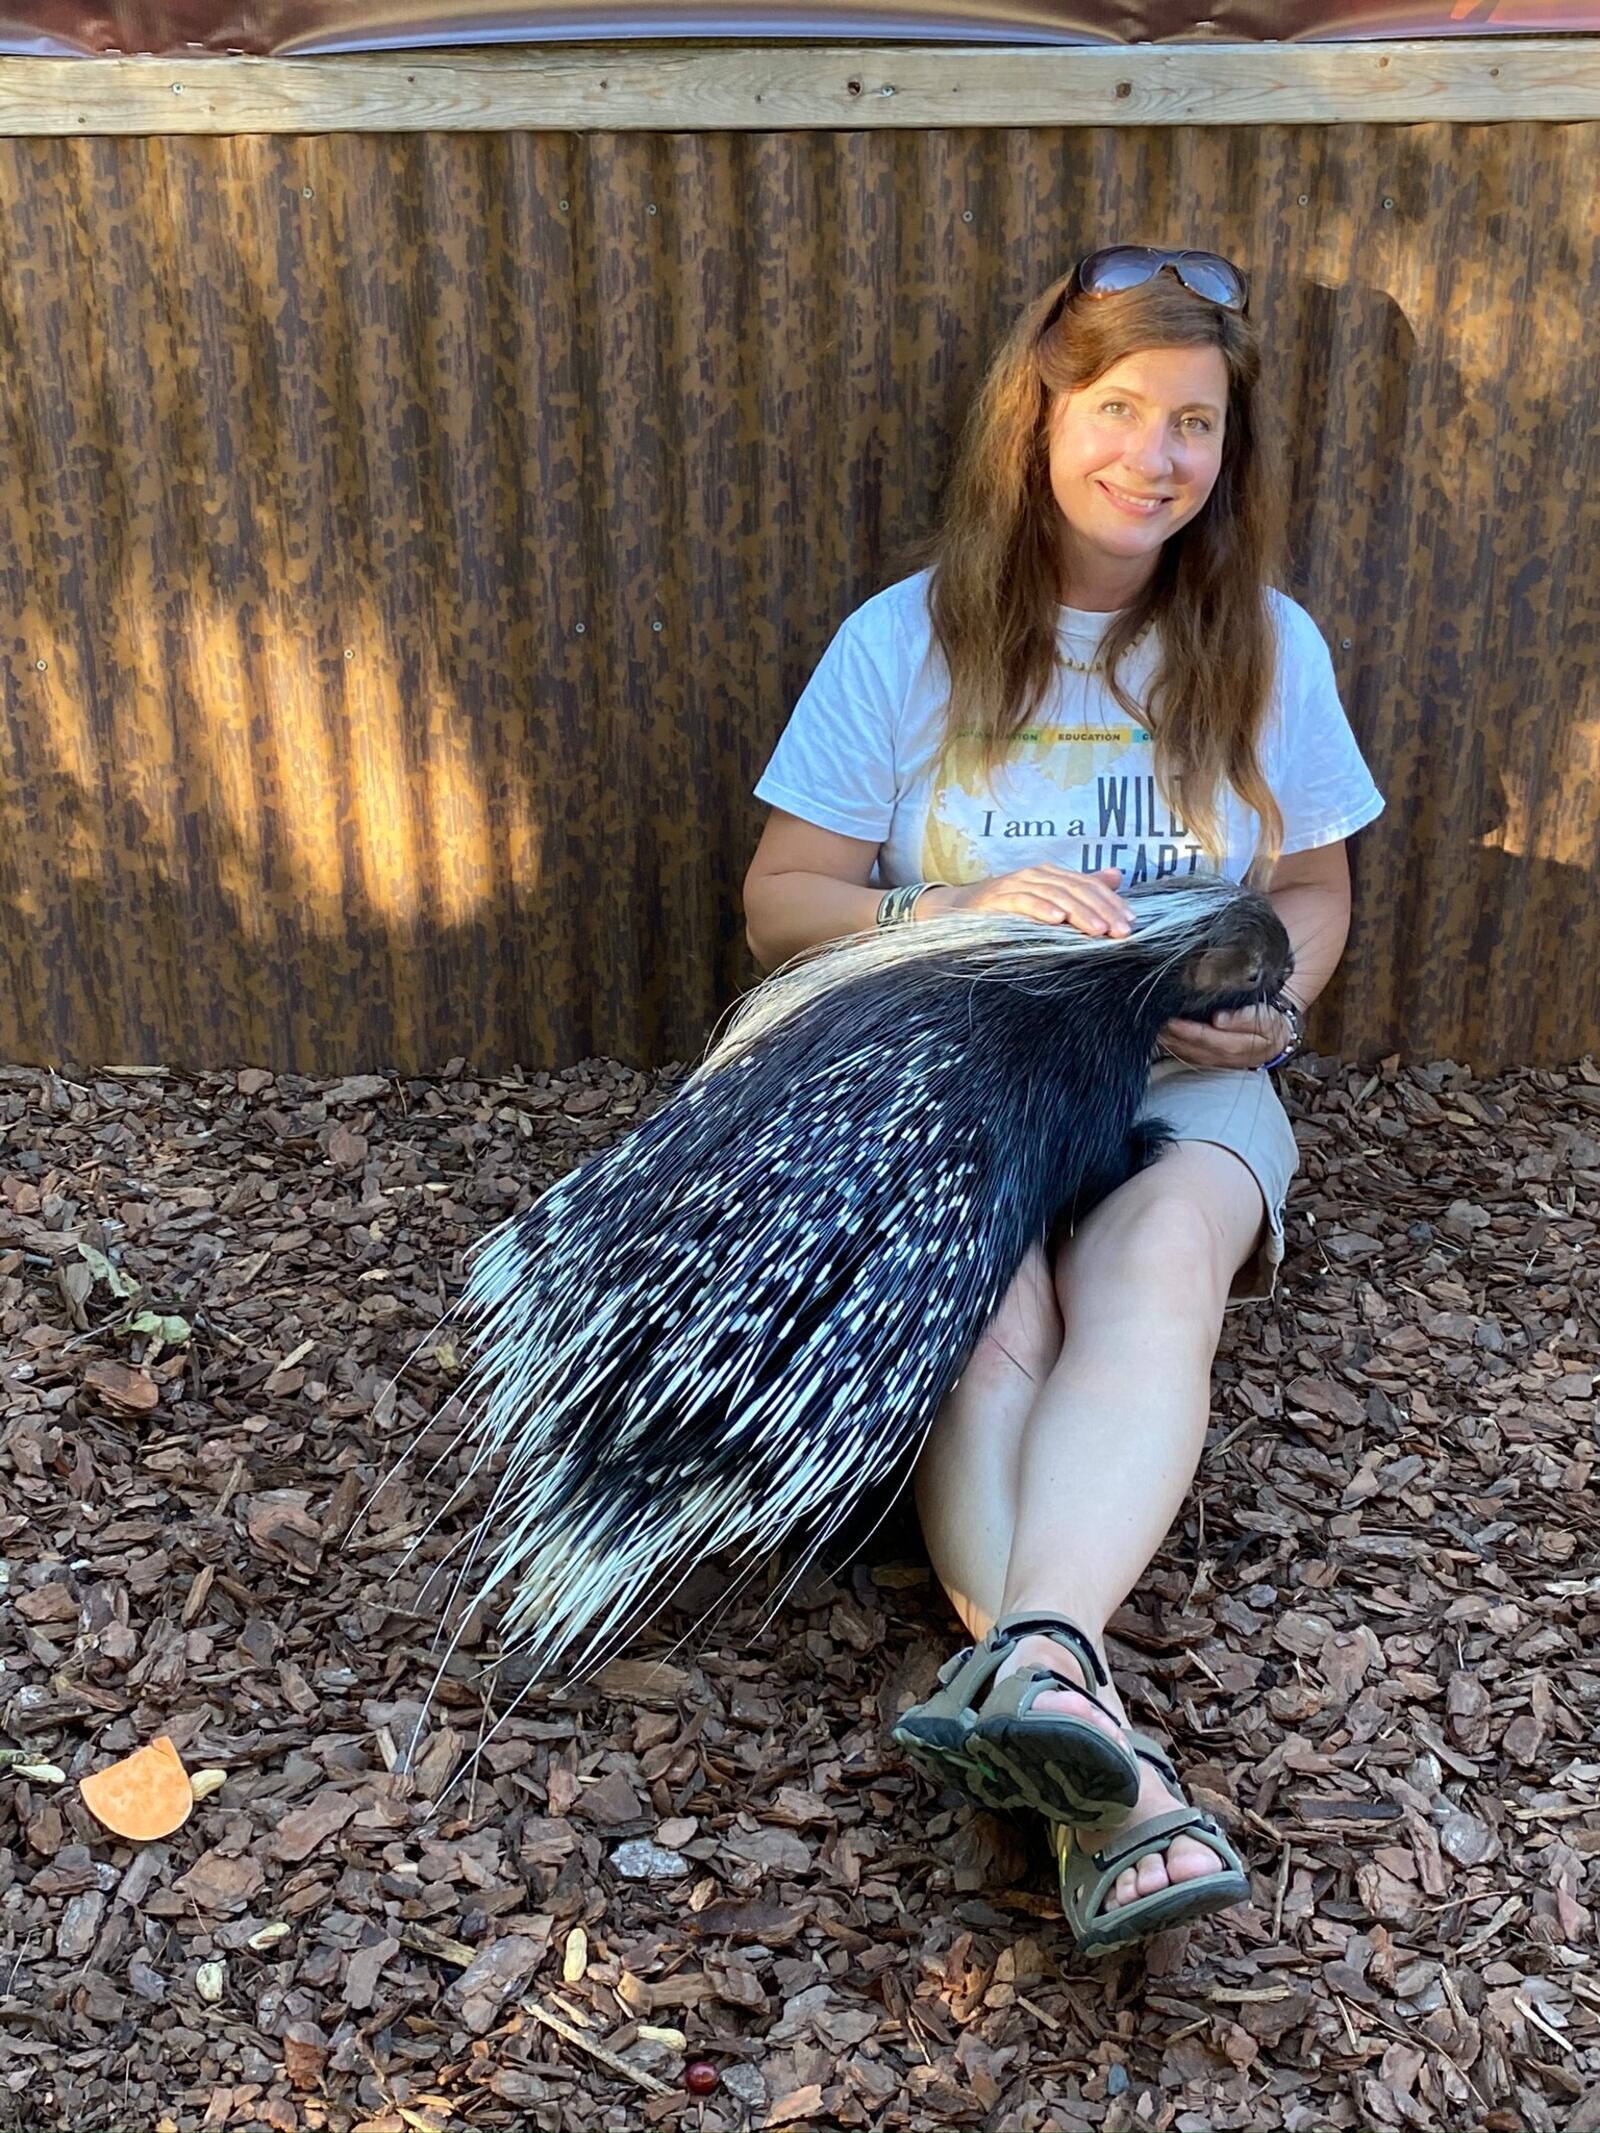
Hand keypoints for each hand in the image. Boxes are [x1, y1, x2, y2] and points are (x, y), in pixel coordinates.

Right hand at [925, 866, 1133, 937]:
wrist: (960, 910)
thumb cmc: (1008, 909)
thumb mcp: (1048, 900)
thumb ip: (1082, 889)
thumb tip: (1117, 875)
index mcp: (1052, 875)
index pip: (1089, 885)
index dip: (1112, 902)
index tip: (1131, 923)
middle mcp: (1037, 875)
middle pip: (1076, 889)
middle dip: (1102, 910)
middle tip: (1121, 931)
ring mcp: (1017, 884)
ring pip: (1055, 894)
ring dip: (1078, 912)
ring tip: (1097, 930)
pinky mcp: (997, 898)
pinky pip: (1022, 901)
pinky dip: (1040, 909)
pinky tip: (1056, 920)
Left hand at [1157, 1000, 1295, 1070]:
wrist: (1276, 1040)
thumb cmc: (1270, 1025)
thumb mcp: (1266, 1019)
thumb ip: (1244, 1018)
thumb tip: (1219, 1019)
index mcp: (1236, 1047)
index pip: (1205, 1037)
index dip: (1186, 1029)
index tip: (1171, 1018)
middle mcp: (1221, 1057)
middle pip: (1189, 1047)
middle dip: (1171, 1034)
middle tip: (1153, 1018)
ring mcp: (1212, 1061)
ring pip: (1184, 1053)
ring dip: (1168, 1040)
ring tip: (1152, 1024)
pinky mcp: (1207, 1059)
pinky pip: (1185, 1054)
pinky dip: (1172, 1044)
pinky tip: (1162, 1033)